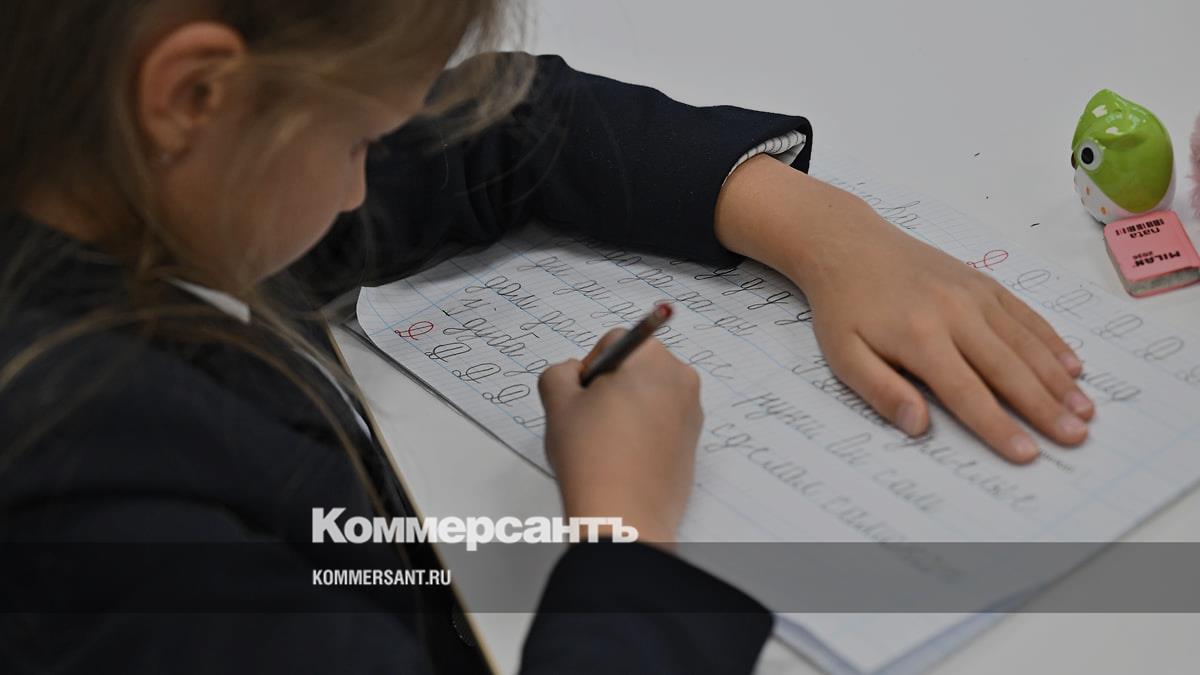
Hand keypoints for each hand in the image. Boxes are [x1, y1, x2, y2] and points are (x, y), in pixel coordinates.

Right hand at [538, 329, 702, 542]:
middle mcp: (681, 379)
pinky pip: (663, 419)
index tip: (583, 398)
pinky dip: (644, 429)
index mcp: (652, 360)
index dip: (590, 370)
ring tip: (608, 443)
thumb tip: (571, 373)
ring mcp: (692, 411)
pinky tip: (625, 455)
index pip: (614, 342)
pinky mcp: (693, 440)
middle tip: (592, 421)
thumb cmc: (593, 460)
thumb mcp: (558, 404)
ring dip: (627, 408)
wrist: (625, 517)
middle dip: (612, 386)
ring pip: (648, 393)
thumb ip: (558, 373)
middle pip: (635, 366)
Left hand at [715, 156, 1093, 462]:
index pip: (966, 392)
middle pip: (1008, 369)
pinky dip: (1051, 342)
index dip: (998, 426)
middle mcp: (955, 313)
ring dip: (1058, 379)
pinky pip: (1025, 315)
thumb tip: (919, 427)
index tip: (1027, 454)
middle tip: (1076, 437)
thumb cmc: (844, 308)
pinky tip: (1072, 366)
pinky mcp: (982, 281)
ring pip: (1025, 342)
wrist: (849, 244)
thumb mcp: (844, 355)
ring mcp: (974, 294)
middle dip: (1044, 407)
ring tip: (1084, 410)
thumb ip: (881, 391)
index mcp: (919, 337)